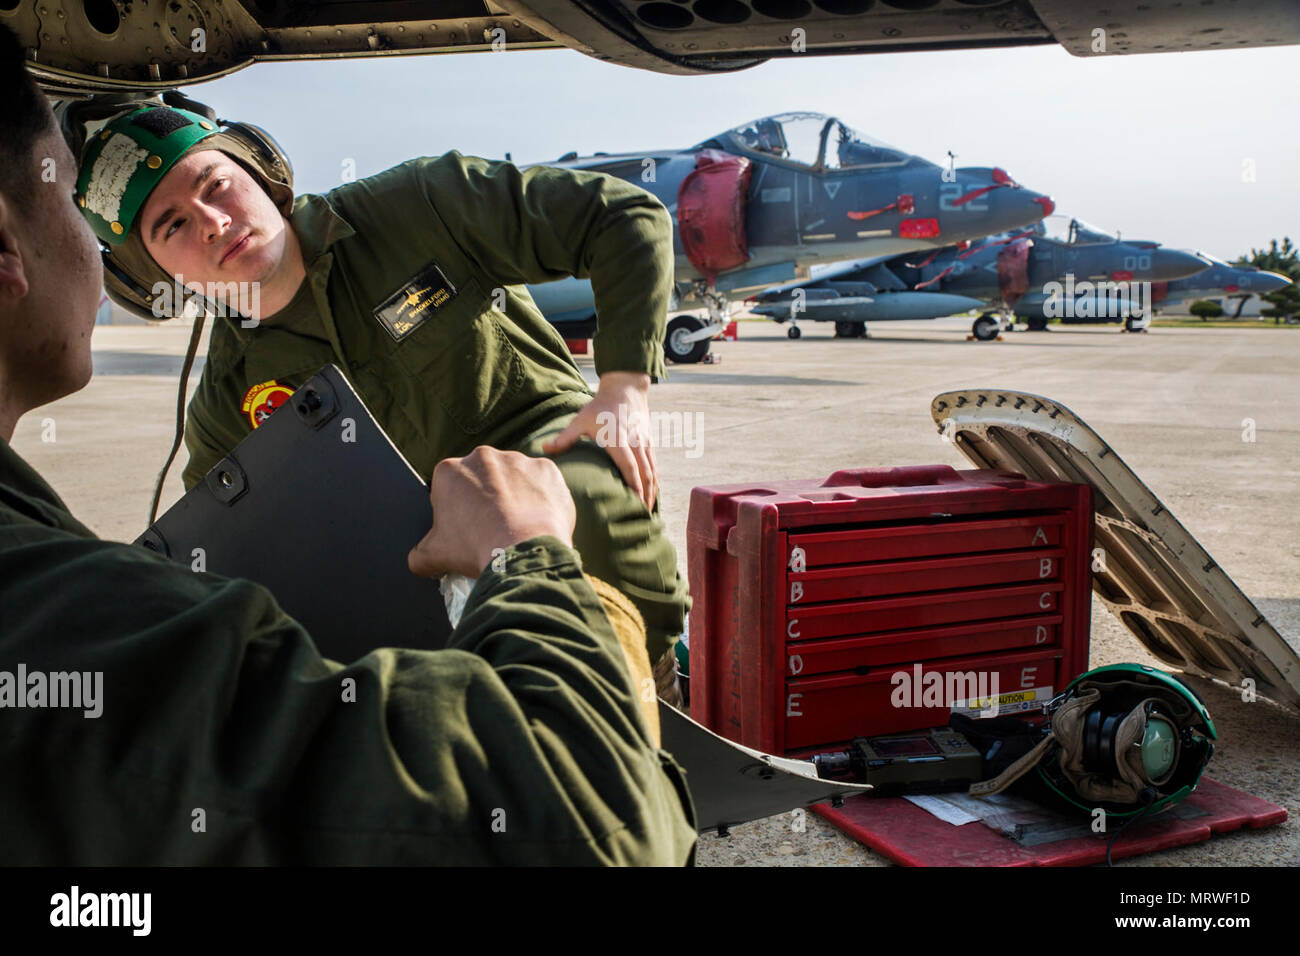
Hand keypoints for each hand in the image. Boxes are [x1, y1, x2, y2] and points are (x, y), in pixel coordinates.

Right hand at [408, 447, 576, 578]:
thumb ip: (420, 554)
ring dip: (516, 496)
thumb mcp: (433, 556)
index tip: (468, 529)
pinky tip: (539, 520)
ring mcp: (518, 460)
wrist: (523, 552)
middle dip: (487, 499)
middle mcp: (483, 456)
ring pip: (515, 478)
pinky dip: (543, 499)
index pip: (451, 488)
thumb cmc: (475, 549)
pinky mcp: (547, 469)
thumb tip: (418, 560)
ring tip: (519, 526)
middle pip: (483, 478)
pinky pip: (543, 483)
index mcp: (449, 470)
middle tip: (494, 527)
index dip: (458, 511)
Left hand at [541, 371, 656, 510]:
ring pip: (652, 470)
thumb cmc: (601, 405)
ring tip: (648, 510)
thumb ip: (565, 437)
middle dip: (646, 495)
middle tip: (642, 516)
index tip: (636, 503)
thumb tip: (544, 448)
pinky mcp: (649, 441)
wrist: (625, 387)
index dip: (635, 486)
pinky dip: (654, 480)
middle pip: (645, 473)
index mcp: (618, 440)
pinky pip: (654, 464)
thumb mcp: (581, 419)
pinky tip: (652, 492)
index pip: (630, 467)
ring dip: (652, 491)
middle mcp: (635, 443)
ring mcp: (644, 442)